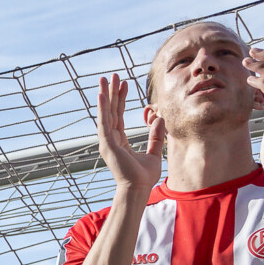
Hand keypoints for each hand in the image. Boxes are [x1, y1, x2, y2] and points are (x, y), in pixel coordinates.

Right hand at [96, 74, 163, 193]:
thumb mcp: (154, 152)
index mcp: (119, 141)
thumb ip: (156, 136)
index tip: (125, 84)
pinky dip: (103, 109)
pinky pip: (104, 123)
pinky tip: (103, 96)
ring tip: (104, 79)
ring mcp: (108, 142)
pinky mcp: (107, 145)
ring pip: (106, 113)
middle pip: (111, 111)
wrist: (138, 188)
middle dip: (112, 92)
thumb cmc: (144, 176)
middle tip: (112, 76)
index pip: (119, 115)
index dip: (122, 99)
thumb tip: (160, 119)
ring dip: (105, 96)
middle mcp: (111, 139)